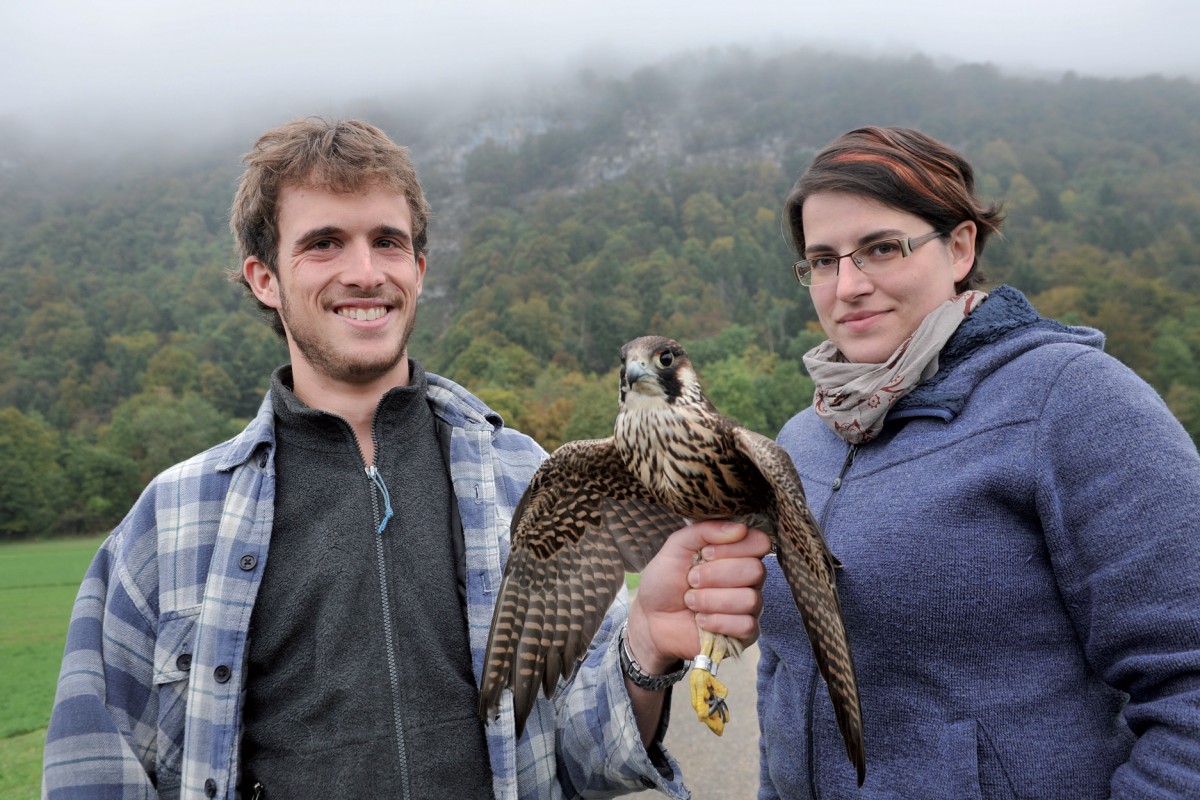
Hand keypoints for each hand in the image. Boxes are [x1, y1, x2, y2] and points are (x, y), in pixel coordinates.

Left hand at [626, 520, 769, 674]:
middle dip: (716, 575)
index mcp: (738, 553)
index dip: (734, 548)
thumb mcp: (676, 546)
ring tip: (691, 601)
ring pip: (750, 599)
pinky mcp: (745, 633)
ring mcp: (749, 606)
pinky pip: (747, 625)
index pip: (760, 542)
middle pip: (756, 571)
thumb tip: (740, 528)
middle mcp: (749, 578)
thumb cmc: (665, 580)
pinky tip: (701, 620)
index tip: (706, 553)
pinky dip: (717, 622)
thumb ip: (704, 529)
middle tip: (692, 580)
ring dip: (711, 600)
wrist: (651, 618)